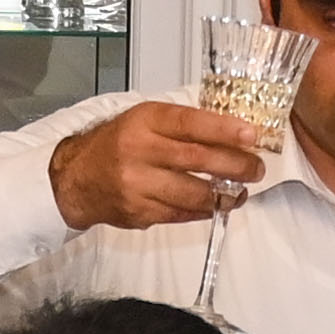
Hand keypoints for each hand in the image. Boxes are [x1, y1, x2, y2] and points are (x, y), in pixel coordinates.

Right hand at [46, 99, 277, 234]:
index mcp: (143, 122)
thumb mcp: (144, 120)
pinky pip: (182, 214)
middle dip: (235, 165)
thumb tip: (232, 132)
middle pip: (197, 159)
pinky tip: (216, 203)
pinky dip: (204, 209)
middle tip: (256, 168)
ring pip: (193, 193)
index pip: (189, 123)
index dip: (224, 129)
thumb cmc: (117, 144)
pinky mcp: (139, 212)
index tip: (251, 135)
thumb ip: (182, 124)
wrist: (78, 178)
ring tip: (240, 190)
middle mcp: (139, 152)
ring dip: (224, 194)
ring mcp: (137, 185)